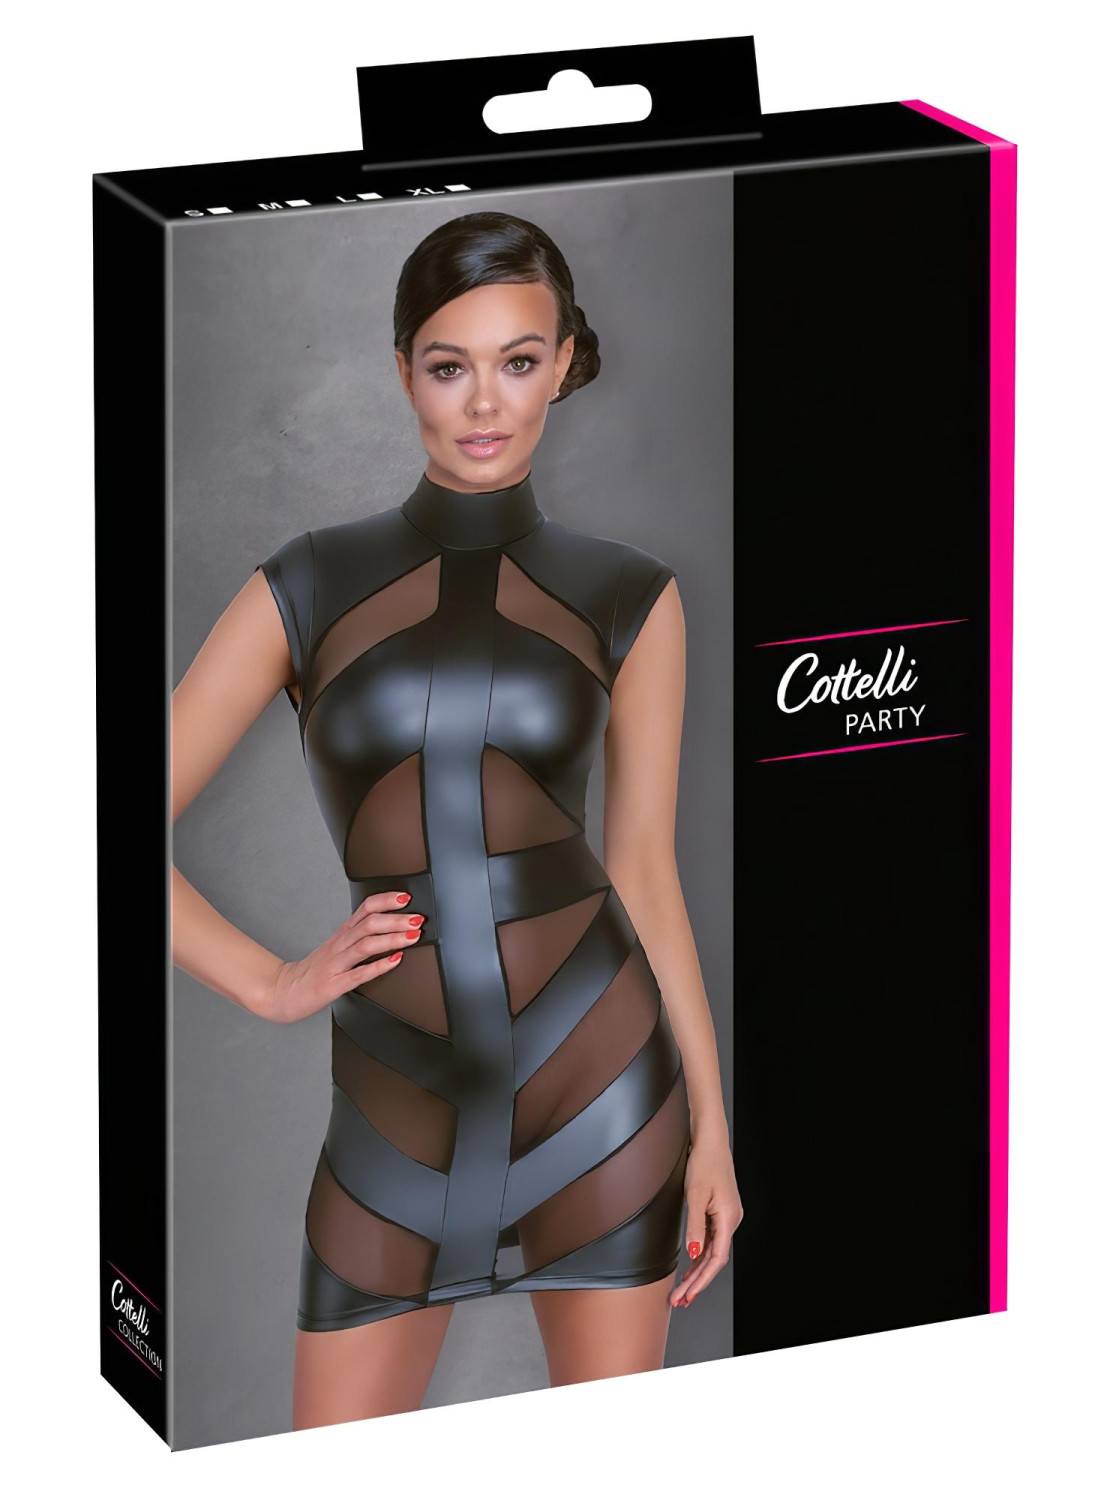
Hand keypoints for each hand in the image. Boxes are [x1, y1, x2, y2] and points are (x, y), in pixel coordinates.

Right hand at [262, 890, 424, 1023]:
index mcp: (343, 933)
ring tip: (412, 936)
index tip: (406, 897)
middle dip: (396, 919)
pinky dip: (379, 966)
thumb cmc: (315, 970)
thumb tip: (390, 927)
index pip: (365, 907)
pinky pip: (358, 973)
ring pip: (365, 944)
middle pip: (369, 923)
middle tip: (418, 918)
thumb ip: (360, 936)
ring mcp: (336, 964)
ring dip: (392, 937)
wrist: (284, 991)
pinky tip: (395, 961)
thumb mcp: (338, 947)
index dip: (386, 900)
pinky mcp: (333, 985)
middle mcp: (340, 944)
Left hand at [670, 1133, 743, 1308]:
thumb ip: (695, 1226)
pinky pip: (710, 1240)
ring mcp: (726, 1217)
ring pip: (712, 1252)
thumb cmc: (704, 1162)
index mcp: (729, 1218)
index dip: (701, 1280)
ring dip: (697, 1272)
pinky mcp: (720, 1212)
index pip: (716, 1260)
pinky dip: (700, 1255)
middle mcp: (732, 1220)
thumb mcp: (695, 1195)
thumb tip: (694, 1254)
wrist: (710, 1141)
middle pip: (714, 1260)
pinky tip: (691, 1266)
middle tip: (679, 1300)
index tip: (687, 1294)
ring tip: (682, 1291)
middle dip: (697, 1282)